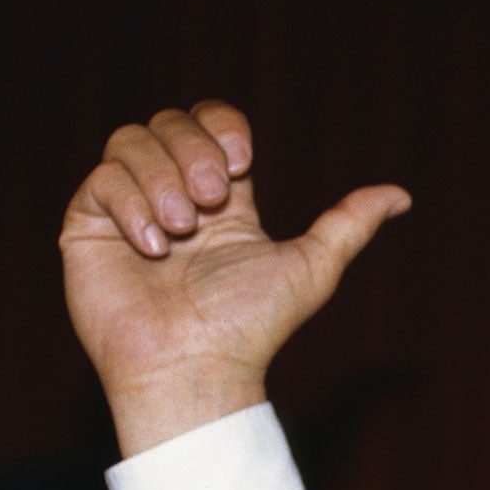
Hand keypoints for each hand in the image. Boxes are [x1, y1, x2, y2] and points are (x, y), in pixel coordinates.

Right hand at [59, 102, 410, 455]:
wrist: (196, 366)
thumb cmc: (254, 326)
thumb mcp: (314, 267)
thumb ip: (350, 225)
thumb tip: (401, 195)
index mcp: (225, 202)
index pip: (212, 124)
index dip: (222, 127)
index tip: (242, 164)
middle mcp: (175, 197)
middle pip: (171, 123)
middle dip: (194, 150)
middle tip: (210, 202)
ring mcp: (129, 209)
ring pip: (130, 140)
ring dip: (162, 178)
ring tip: (181, 231)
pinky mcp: (88, 227)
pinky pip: (101, 179)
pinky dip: (130, 205)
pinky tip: (152, 248)